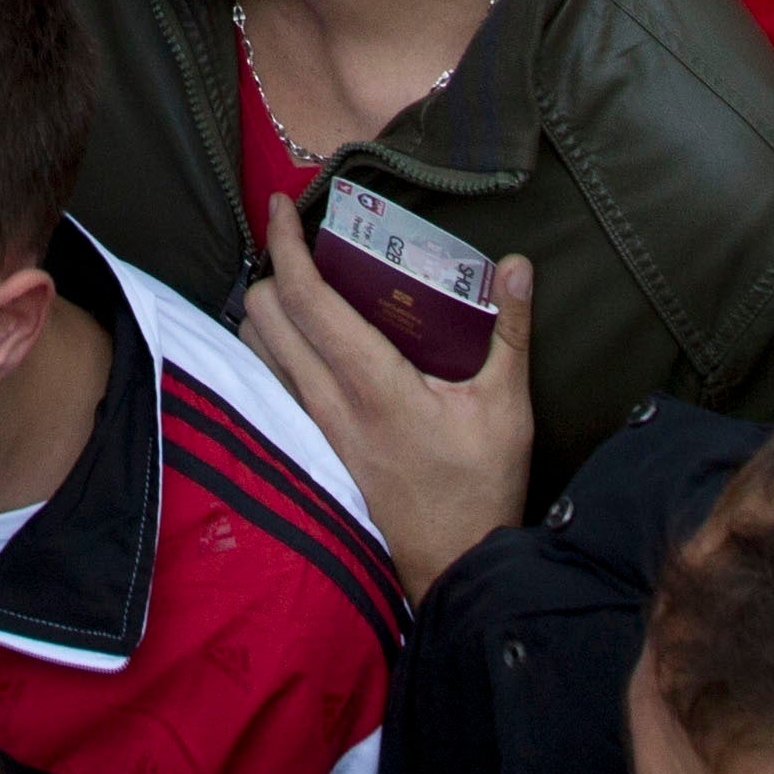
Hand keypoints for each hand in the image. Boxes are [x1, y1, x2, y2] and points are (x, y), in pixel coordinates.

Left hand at [235, 192, 537, 602]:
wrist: (453, 567)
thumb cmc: (482, 487)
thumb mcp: (509, 407)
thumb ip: (509, 329)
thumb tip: (516, 264)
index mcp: (373, 385)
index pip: (307, 300)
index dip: (286, 245)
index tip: (281, 206)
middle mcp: (328, 403)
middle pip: (263, 316)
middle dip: (273, 269)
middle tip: (305, 246)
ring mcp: (314, 430)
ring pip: (256, 351)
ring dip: (269, 311)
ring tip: (305, 288)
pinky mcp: (313, 449)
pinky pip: (270, 384)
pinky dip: (274, 349)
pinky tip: (308, 344)